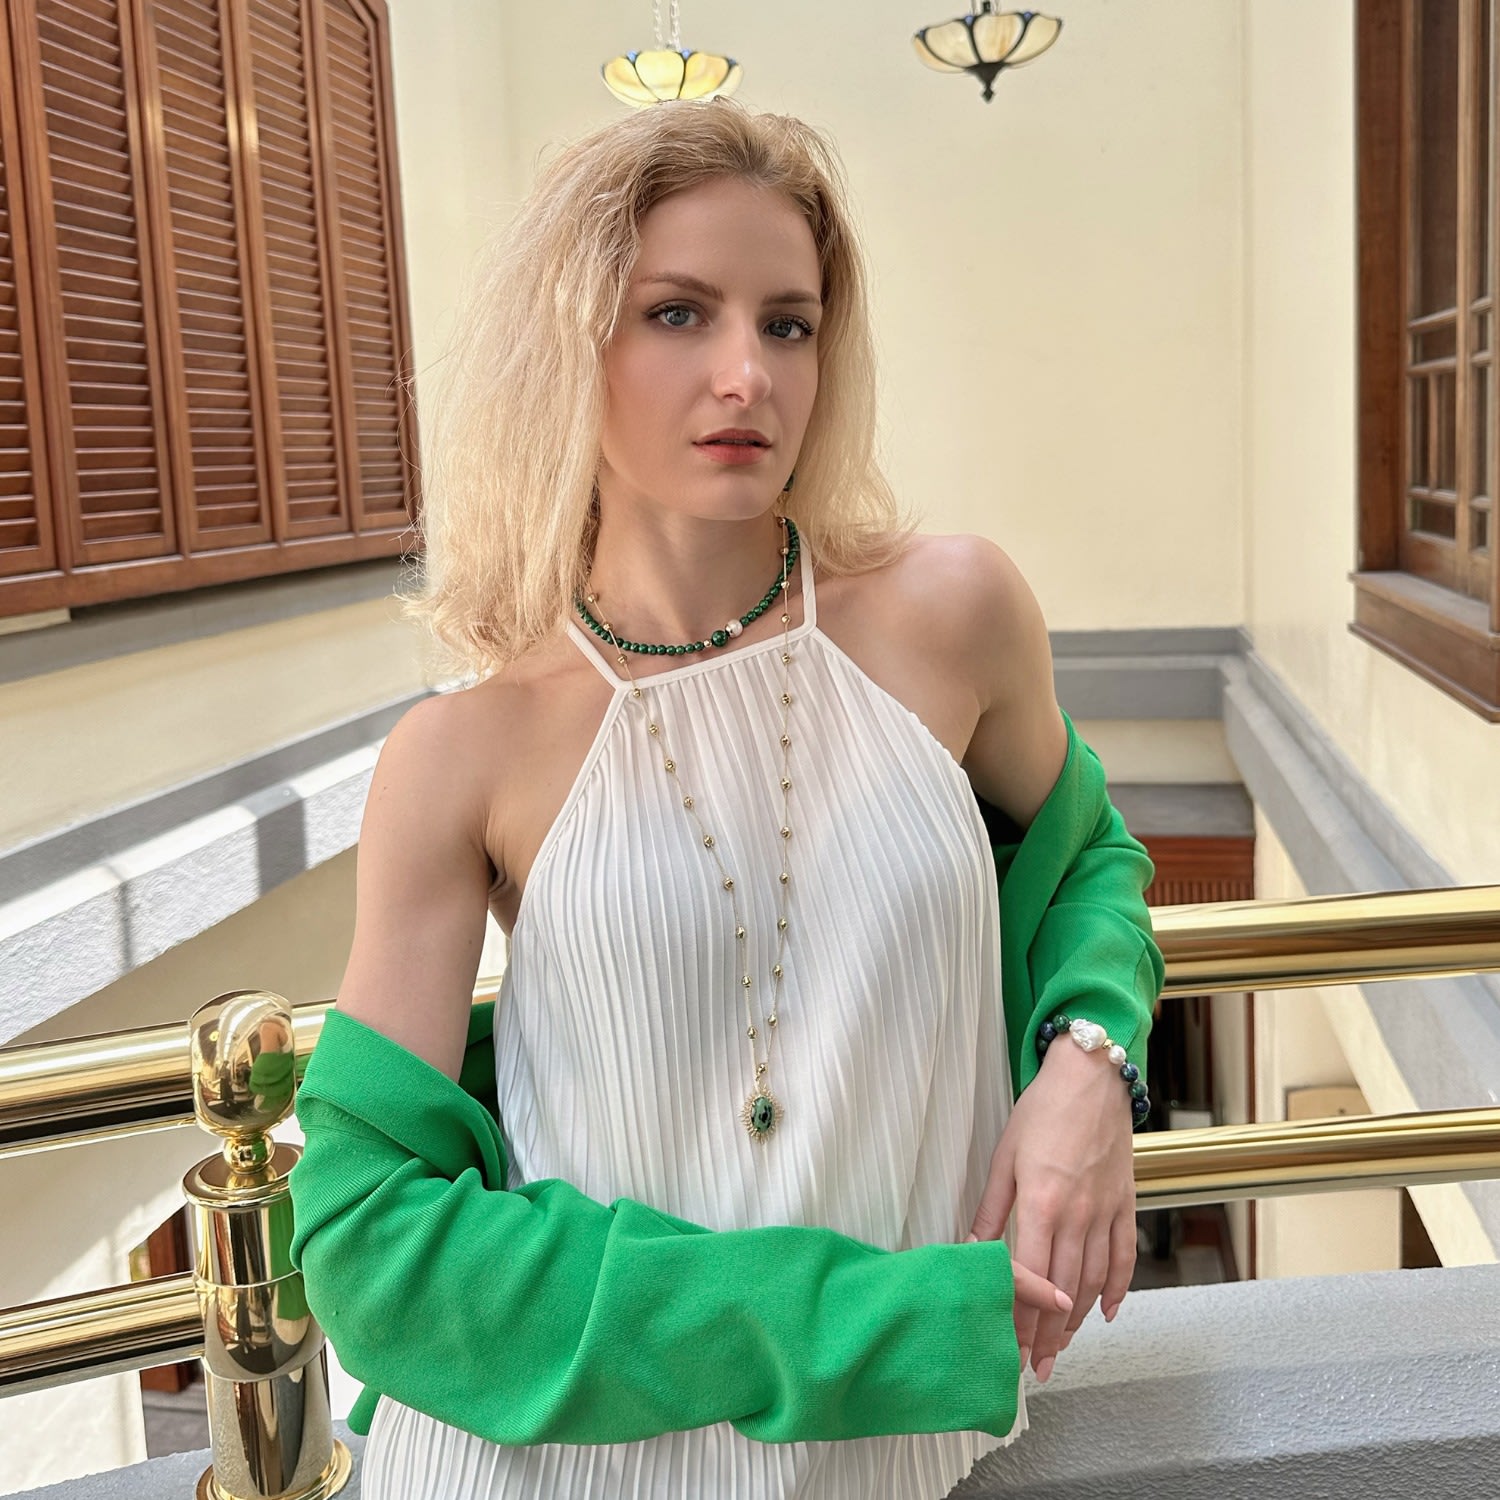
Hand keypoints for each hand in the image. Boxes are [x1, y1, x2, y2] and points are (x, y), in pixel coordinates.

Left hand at [968, 1036, 1135, 1380]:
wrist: (1092, 1076)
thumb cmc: (1043, 1109)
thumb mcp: (1005, 1155)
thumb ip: (992, 1208)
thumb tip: (971, 1248)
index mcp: (1043, 1203)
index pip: (1031, 1277)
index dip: (1023, 1318)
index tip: (1015, 1348)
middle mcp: (1079, 1214)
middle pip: (1064, 1289)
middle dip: (1049, 1334)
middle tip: (1039, 1367)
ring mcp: (1106, 1211)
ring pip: (1094, 1280)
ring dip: (1079, 1320)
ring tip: (1063, 1347)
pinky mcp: (1126, 1203)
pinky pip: (1125, 1256)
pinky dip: (1118, 1289)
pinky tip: (1107, 1313)